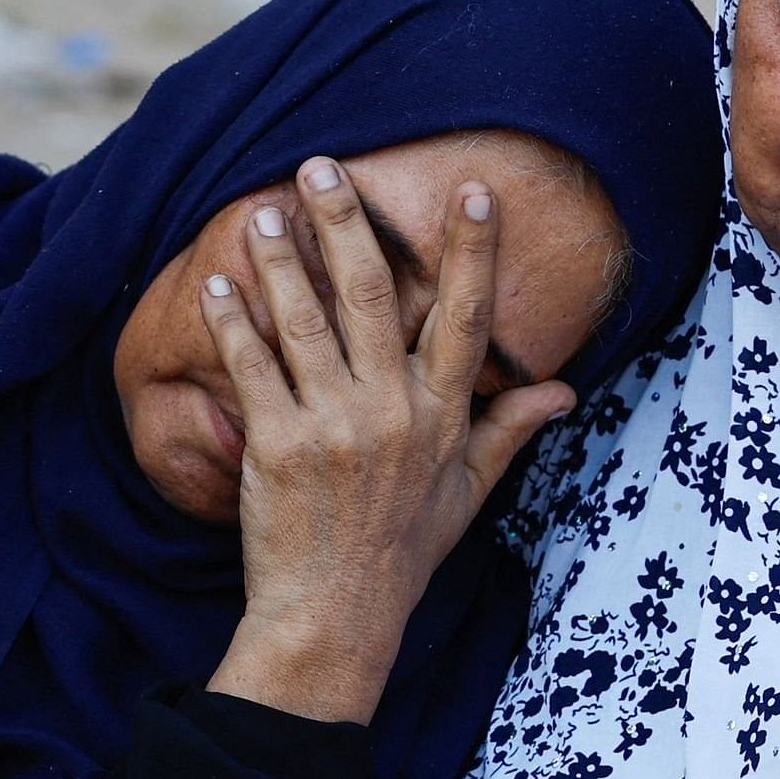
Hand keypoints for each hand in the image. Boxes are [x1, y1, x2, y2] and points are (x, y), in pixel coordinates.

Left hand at [203, 157, 575, 724]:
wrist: (336, 614)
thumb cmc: (402, 554)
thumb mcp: (468, 495)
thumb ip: (508, 431)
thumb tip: (561, 391)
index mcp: (443, 416)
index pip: (465, 318)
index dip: (471, 252)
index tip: (472, 192)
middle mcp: (393, 410)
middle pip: (372, 294)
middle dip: (346, 222)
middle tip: (320, 164)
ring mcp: (333, 424)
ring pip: (306, 319)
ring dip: (284, 259)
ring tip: (267, 212)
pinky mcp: (278, 444)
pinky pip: (253, 366)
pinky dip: (233, 322)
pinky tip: (218, 283)